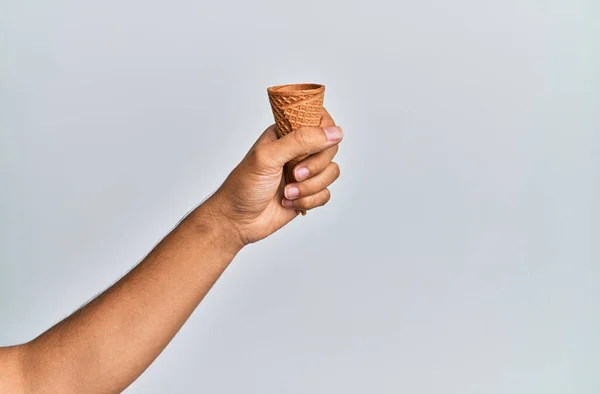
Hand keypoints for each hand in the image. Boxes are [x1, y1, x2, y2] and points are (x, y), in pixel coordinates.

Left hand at [207, 109, 342, 245]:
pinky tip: (288, 202)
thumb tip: (334, 133)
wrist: (237, 221)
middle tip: (294, 174)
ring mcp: (304, 172)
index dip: (323, 134)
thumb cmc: (243, 186)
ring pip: (331, 173)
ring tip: (287, 193)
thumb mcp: (268, 157)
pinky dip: (308, 201)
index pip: (320, 121)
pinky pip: (325, 194)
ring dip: (310, 187)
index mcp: (286, 134)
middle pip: (330, 149)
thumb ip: (300, 141)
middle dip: (314, 167)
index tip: (314, 147)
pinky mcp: (308, 193)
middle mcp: (297, 151)